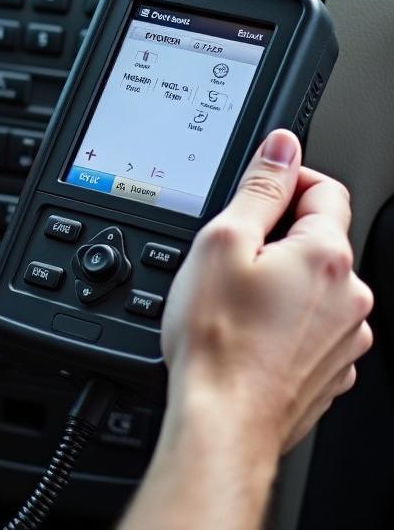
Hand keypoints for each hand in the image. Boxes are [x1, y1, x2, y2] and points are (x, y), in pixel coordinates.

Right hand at [161, 129, 372, 455]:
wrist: (223, 422)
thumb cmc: (217, 340)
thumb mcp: (221, 241)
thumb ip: (258, 188)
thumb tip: (282, 147)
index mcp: (325, 256)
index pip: (324, 189)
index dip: (285, 179)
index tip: (256, 191)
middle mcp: (350, 296)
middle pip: (319, 238)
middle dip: (276, 236)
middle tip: (229, 254)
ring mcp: (346, 338)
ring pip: (315, 285)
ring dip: (281, 280)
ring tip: (234, 299)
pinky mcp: (332, 370)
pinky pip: (313, 326)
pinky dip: (285, 320)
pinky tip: (248, 331)